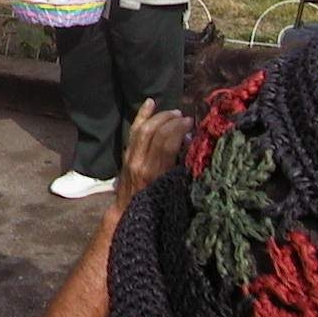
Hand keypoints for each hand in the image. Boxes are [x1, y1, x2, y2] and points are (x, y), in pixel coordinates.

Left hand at [115, 98, 192, 212]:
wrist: (127, 213)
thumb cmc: (156, 207)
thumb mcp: (172, 193)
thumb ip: (181, 171)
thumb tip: (191, 147)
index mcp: (154, 174)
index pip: (166, 144)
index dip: (178, 130)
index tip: (190, 123)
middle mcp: (140, 163)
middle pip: (154, 133)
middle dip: (170, 121)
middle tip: (184, 117)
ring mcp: (130, 158)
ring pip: (142, 129)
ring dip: (159, 117)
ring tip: (173, 112)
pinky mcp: (126, 155)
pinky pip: (133, 131)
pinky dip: (142, 116)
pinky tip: (150, 103)